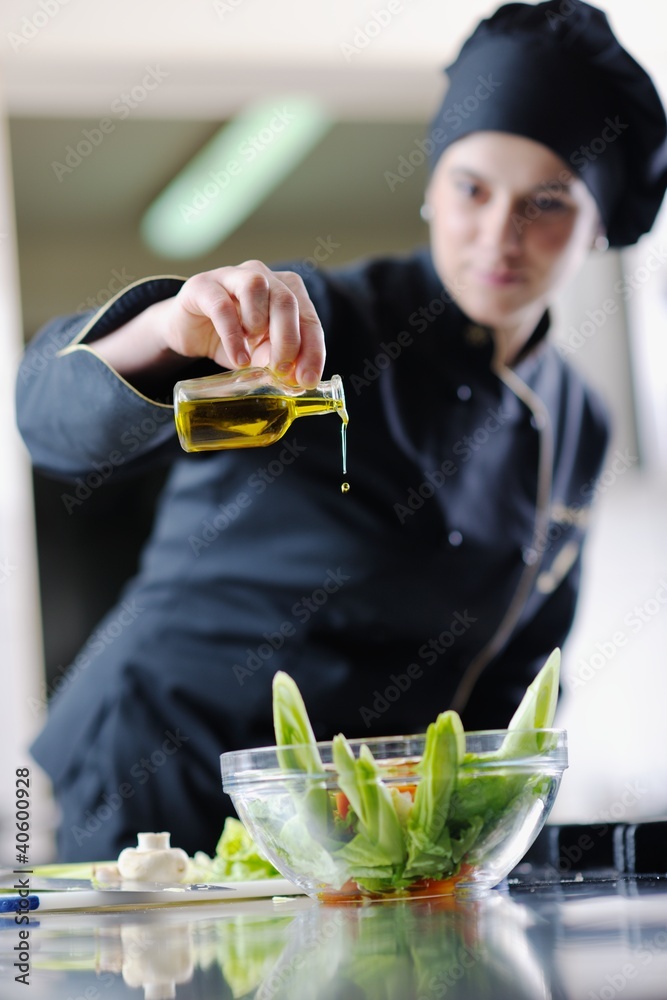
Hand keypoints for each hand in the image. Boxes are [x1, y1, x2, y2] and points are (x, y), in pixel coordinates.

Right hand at [162, 261, 325, 386]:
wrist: (188, 331)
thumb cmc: (232, 339)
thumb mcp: (260, 354)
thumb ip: (279, 361)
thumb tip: (297, 379)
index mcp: (286, 291)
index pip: (309, 319)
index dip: (313, 350)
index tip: (308, 379)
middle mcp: (263, 276)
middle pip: (286, 300)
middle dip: (289, 340)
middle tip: (281, 370)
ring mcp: (232, 276)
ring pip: (256, 286)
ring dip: (259, 324)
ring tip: (252, 354)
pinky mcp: (203, 286)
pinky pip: (222, 306)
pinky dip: (233, 336)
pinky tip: (238, 358)